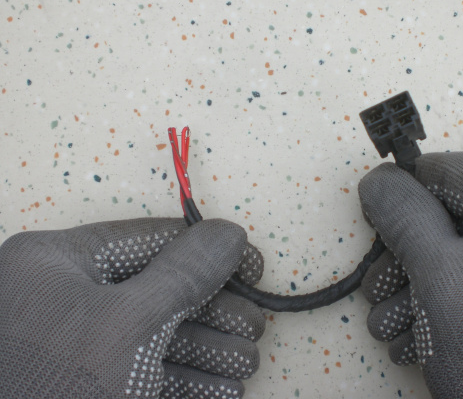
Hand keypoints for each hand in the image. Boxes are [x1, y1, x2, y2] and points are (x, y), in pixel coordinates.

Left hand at [0, 218, 265, 398]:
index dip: (207, 249)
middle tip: (254, 327)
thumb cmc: (60, 386)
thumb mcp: (128, 323)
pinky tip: (224, 390)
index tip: (253, 264)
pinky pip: (148, 373)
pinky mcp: (90, 388)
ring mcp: (77, 348)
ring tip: (246, 363)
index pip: (148, 240)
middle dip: (215, 312)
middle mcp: (64, 299)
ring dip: (211, 350)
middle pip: (159, 289)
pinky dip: (188, 381)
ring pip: (158, 335)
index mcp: (56, 264)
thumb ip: (183, 274)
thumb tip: (229, 233)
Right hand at [359, 152, 462, 397]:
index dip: (405, 191)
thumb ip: (404, 218)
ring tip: (393, 328)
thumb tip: (378, 178)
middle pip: (457, 219)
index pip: (455, 172)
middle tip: (378, 294)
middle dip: (406, 258)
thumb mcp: (439, 278)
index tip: (373, 222)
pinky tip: (420, 339)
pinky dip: (448, 305)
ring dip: (418, 289)